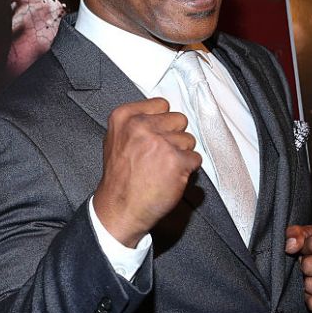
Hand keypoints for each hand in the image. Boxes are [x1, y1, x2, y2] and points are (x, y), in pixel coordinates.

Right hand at [93, 98, 201, 246]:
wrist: (120, 208)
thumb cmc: (119, 178)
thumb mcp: (116, 140)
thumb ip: (135, 123)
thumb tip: (161, 115)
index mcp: (124, 117)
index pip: (161, 104)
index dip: (161, 122)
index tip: (154, 136)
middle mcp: (140, 126)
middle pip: (178, 119)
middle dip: (173, 137)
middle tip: (157, 155)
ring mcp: (159, 143)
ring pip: (189, 139)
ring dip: (180, 154)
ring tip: (161, 168)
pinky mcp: (176, 161)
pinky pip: (195, 158)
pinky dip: (187, 170)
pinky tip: (169, 177)